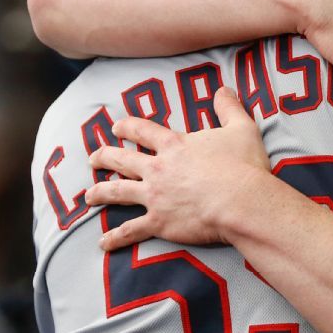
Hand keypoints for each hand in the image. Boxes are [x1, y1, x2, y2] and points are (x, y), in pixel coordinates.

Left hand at [85, 88, 270, 249]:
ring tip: (88, 196)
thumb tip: (225, 90)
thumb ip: (230, 108)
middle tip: (93, 159)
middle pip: (122, 160)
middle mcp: (158, 169)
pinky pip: (131, 230)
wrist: (241, 202)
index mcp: (174, 146)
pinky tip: (103, 243)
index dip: (127, 127)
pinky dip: (116, 237)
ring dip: (100, 193)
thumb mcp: (241, 129)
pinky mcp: (159, 222)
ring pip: (118, 192)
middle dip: (104, 157)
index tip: (115, 126)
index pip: (143, 131)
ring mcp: (155, 196)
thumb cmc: (243, 166)